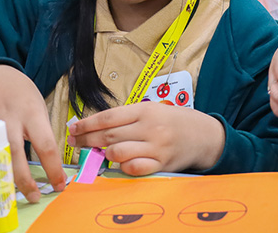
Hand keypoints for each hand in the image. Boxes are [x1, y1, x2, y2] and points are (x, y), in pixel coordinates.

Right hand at [0, 65, 66, 202]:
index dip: (53, 169)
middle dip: (26, 181)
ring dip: (2, 180)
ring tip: (12, 194)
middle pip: (16, 156)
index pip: (45, 145)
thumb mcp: (39, 106)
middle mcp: (8, 119)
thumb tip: (50, 164)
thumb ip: (41, 132)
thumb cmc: (22, 94)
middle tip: (34, 197)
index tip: (59, 184)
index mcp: (31, 112)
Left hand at [68, 103, 225, 175]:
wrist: (204, 135)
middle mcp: (149, 127)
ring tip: (102, 152)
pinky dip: (123, 167)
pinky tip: (122, 163)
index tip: (73, 128)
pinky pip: (133, 168)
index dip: (86, 123)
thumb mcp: (153, 110)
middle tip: (74, 142)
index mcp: (145, 110)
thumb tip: (97, 126)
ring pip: (117, 153)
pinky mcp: (161, 163)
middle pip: (108, 135)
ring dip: (105, 154)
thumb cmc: (175, 121)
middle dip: (87, 139)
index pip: (108, 117)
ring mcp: (155, 147)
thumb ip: (129, 118)